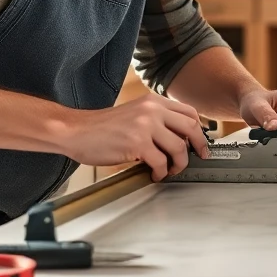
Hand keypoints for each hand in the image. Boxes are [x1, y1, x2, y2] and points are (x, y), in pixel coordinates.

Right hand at [54, 94, 209, 181]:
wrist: (76, 131)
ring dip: (179, 164)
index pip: (189, 112)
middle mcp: (152, 110)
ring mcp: (145, 126)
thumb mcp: (134, 114)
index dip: (199, 129)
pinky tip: (155, 174)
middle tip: (198, 157)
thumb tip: (179, 138)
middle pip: (191, 128)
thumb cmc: (102, 127)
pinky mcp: (137, 143)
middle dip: (198, 146)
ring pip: (179, 147)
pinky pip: (161, 162)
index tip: (200, 142)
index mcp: (153, 101)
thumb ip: (156, 120)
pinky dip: (161, 172)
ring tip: (170, 170)